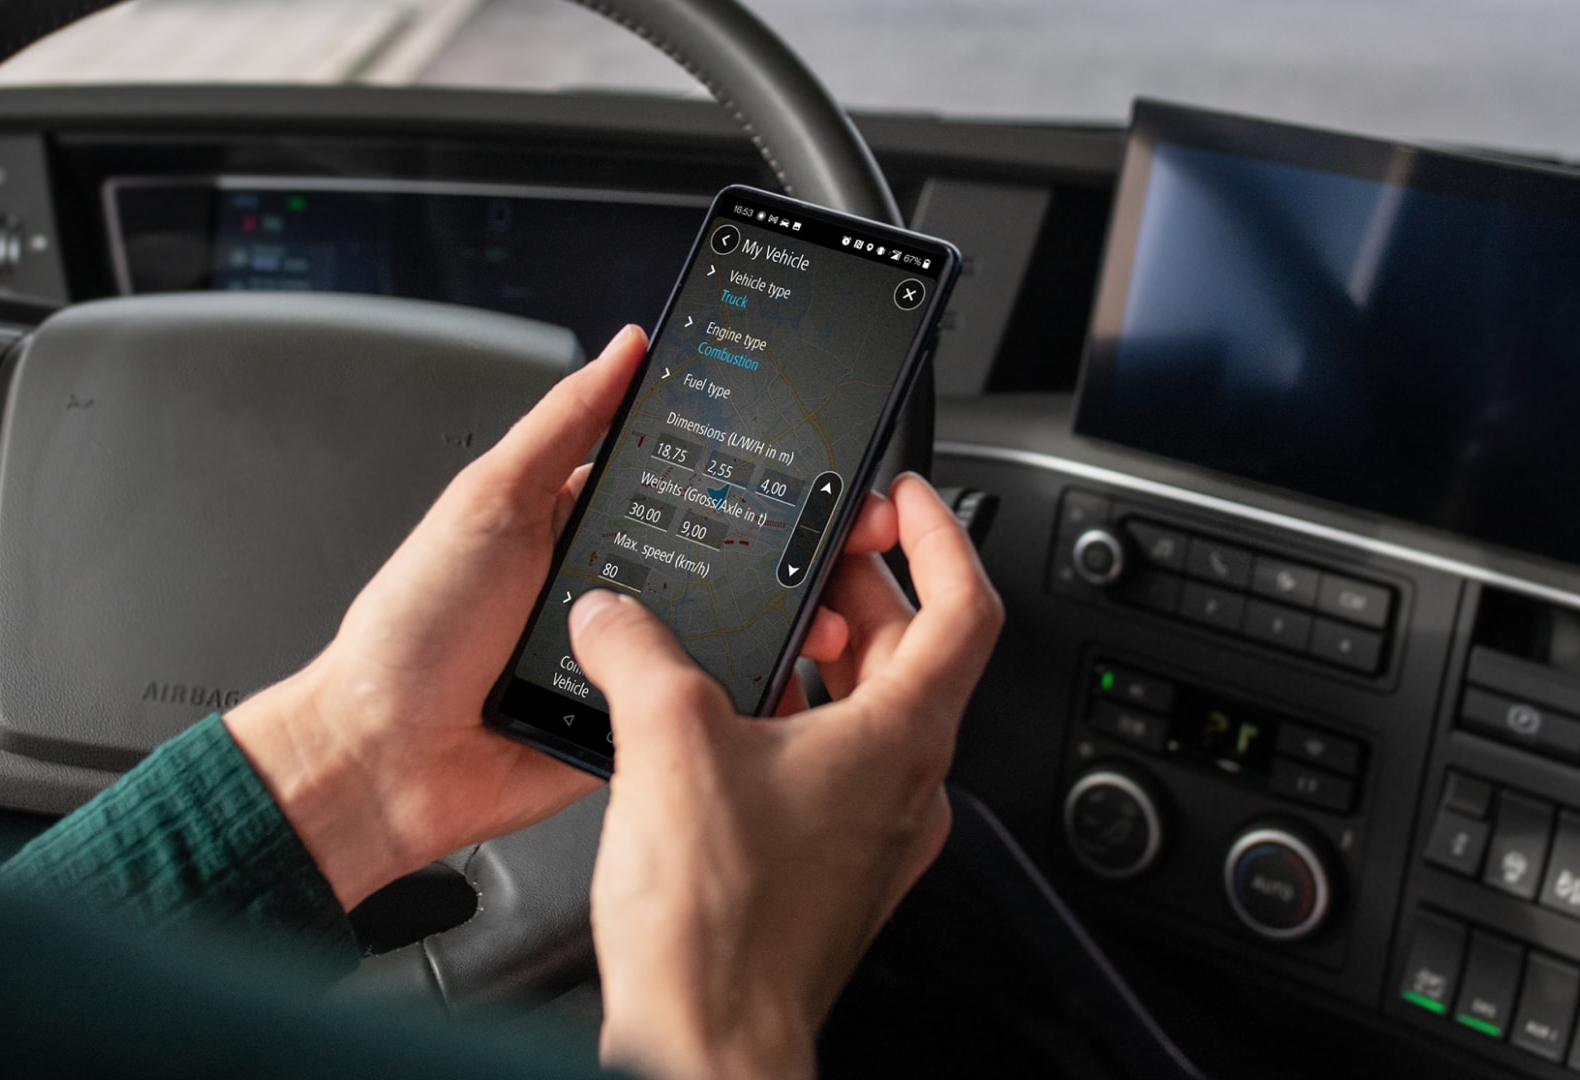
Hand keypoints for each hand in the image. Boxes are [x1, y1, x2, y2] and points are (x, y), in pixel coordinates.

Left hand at [219, 325, 895, 909]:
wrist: (384, 760)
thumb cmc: (413, 631)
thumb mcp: (489, 501)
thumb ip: (562, 423)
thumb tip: (625, 350)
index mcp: (576, 527)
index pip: (676, 484)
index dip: (735, 475)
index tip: (794, 465)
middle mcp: (608, 593)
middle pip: (719, 563)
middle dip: (777, 558)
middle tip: (824, 546)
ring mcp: (624, 663)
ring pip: (724, 639)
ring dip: (767, 631)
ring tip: (815, 616)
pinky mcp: (632, 727)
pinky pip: (697, 709)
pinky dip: (727, 702)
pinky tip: (763, 684)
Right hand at [571, 476, 1002, 1079]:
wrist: (706, 1042)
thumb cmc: (720, 925)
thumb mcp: (667, 741)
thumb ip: (639, 651)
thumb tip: (614, 613)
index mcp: (902, 736)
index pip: (966, 605)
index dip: (940, 535)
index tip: (908, 498)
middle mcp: (906, 787)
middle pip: (909, 655)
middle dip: (854, 593)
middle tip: (806, 554)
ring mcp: (873, 837)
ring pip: (866, 717)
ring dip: (816, 664)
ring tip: (750, 637)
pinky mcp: (830, 877)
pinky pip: (827, 776)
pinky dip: (788, 731)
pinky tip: (716, 731)